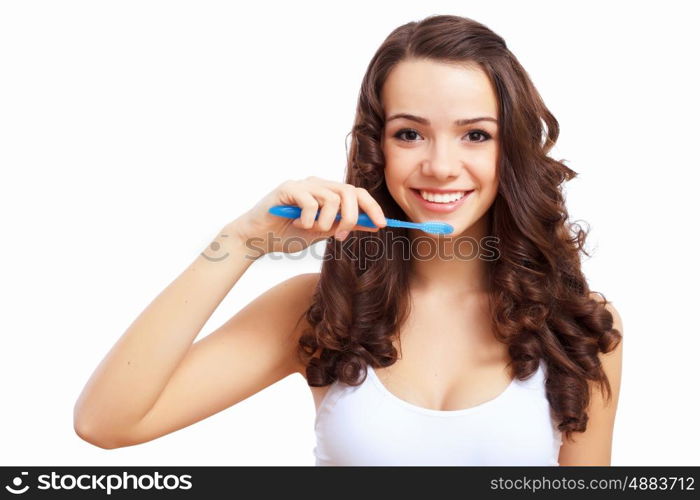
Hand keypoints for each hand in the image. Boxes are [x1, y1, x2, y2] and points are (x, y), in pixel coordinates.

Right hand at [228, 176, 387, 255]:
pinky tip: (299, 224)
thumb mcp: (322, 232)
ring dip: (326, 221)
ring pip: (331, 198)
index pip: (358, 193)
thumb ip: (344, 225)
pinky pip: (310, 201)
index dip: (372, 207)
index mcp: (328, 193)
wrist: (258, 239)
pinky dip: (309, 218)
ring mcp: (303, 185)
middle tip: (341, 235)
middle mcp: (318, 184)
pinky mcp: (288, 188)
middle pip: (349, 192)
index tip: (382, 225)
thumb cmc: (288, 234)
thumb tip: (372, 224)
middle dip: (351, 216)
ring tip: (313, 230)